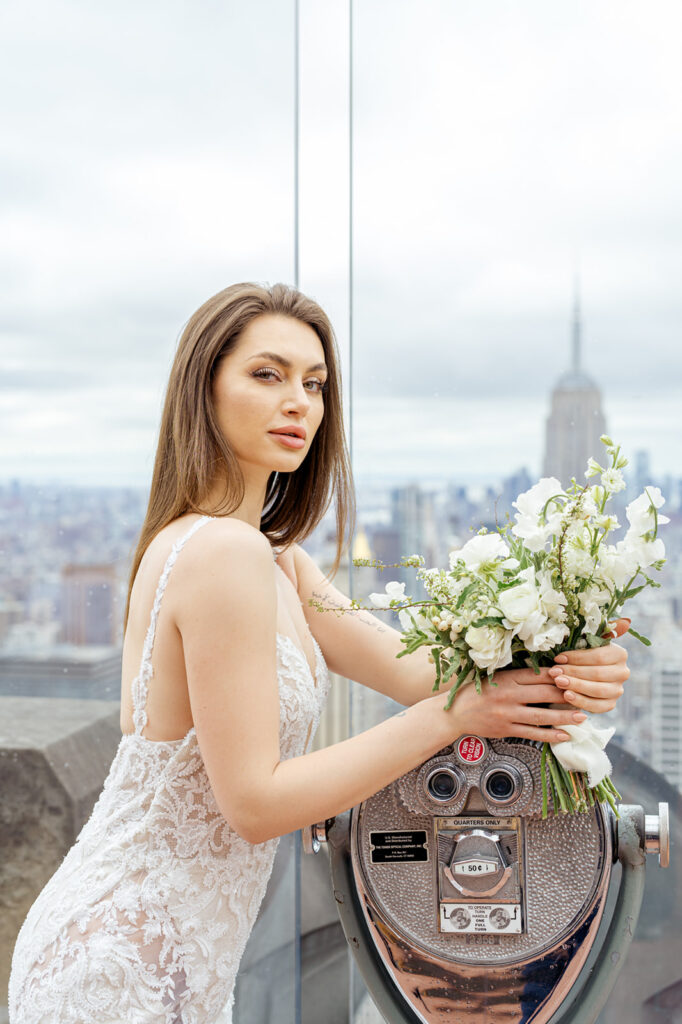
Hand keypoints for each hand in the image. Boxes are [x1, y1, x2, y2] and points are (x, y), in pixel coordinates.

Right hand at [433, 665, 587, 744]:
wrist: (455, 713)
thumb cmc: (477, 691)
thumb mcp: (495, 676)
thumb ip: (518, 676)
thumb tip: (548, 673)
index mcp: (507, 678)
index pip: (537, 675)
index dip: (558, 676)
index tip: (574, 676)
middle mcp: (509, 695)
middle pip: (544, 694)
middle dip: (567, 695)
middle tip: (586, 695)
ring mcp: (508, 714)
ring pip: (541, 716)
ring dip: (564, 717)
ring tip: (582, 717)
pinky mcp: (506, 730)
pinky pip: (532, 733)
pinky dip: (549, 735)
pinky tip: (564, 735)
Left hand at [546, 617, 629, 714]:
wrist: (581, 675)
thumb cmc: (581, 655)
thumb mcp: (587, 642)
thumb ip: (600, 631)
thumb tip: (626, 621)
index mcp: (619, 654)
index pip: (598, 656)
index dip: (577, 658)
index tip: (558, 658)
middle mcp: (623, 672)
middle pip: (597, 674)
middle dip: (573, 673)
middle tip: (554, 672)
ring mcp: (618, 690)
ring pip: (597, 690)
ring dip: (576, 686)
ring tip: (558, 682)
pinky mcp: (611, 704)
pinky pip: (598, 706)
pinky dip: (581, 701)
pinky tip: (567, 696)